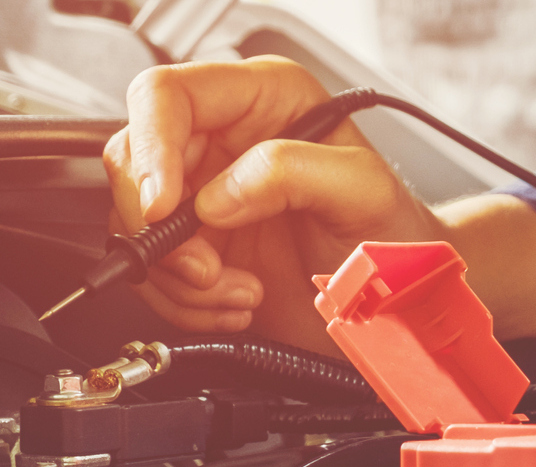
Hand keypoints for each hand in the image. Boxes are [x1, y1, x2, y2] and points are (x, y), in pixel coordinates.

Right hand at [105, 56, 446, 346]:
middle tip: (209, 269)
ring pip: (135, 225)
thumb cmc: (395, 234)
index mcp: (262, 99)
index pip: (166, 95)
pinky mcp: (198, 247)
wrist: (400, 300)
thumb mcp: (362, 191)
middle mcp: (223, 140)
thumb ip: (294, 172)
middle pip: (134, 162)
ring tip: (242, 292)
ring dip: (181, 277)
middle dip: (163, 230)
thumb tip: (220, 194)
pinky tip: (238, 302)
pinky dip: (186, 302)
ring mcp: (205, 195)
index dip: (152, 148)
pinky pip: (154, 273)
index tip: (164, 206)